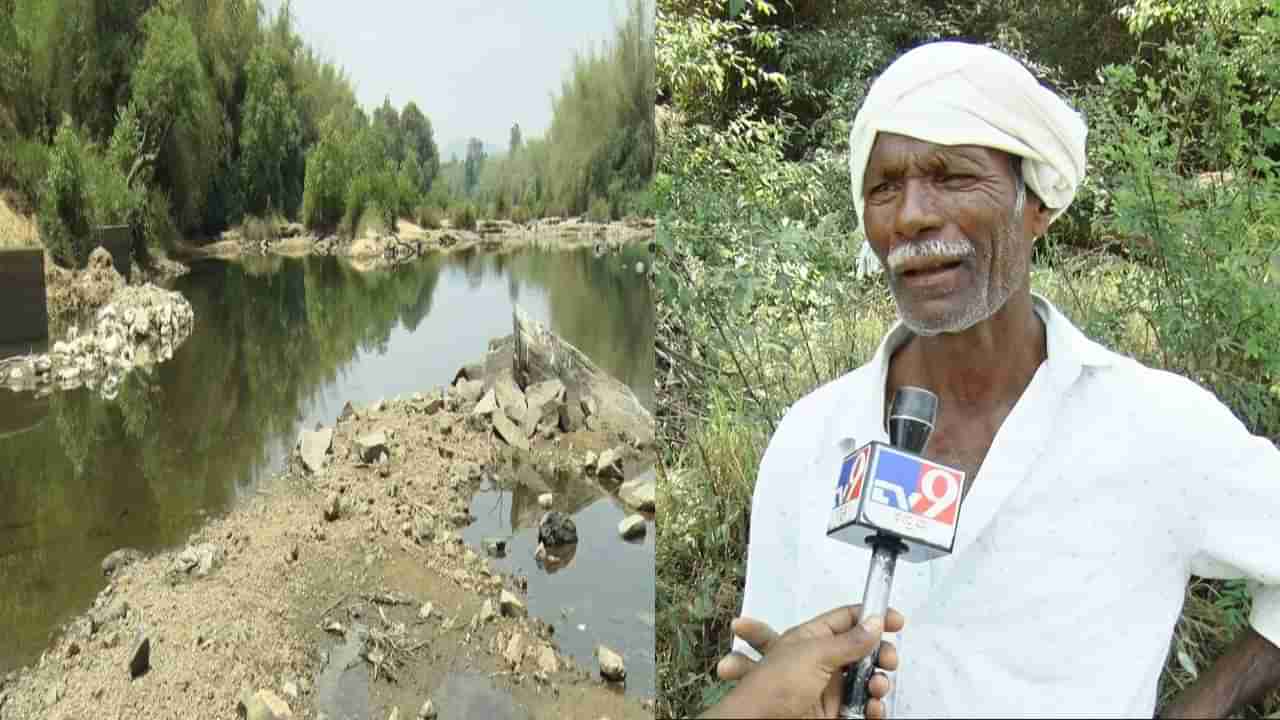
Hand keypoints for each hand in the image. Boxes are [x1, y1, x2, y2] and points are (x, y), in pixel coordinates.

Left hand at [700, 605, 904, 718]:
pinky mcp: (835, 713)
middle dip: (880, 654)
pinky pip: (863, 707)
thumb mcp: (813, 655)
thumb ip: (848, 641)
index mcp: (811, 638)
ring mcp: (829, 688)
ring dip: (878, 682)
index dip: (871, 616)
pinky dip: (873, 707)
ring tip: (876, 687)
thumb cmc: (773, 686)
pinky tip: (872, 708)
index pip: (846, 620)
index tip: (897, 621)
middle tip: (889, 660)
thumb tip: (874, 621)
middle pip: (862, 651)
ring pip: (866, 680)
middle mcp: (822, 661)